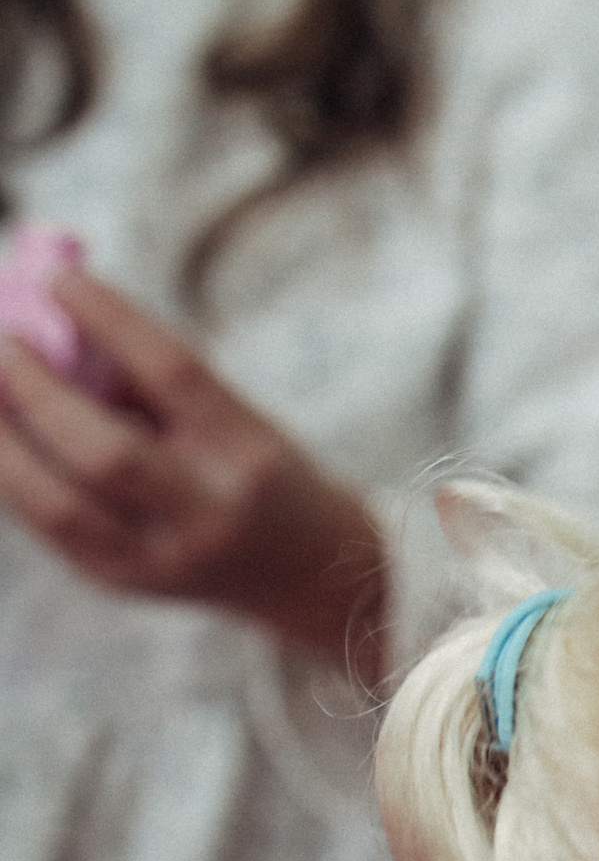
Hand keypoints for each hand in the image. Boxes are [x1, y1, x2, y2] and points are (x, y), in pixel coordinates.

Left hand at [0, 271, 387, 682]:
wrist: (307, 572)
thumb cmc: (259, 473)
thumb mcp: (235, 419)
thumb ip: (152, 384)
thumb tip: (61, 331)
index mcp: (248, 455)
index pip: (175, 374)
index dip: (112, 320)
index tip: (62, 280)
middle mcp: (209, 513)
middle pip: (107, 452)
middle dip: (39, 392)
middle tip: (4, 346)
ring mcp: (161, 558)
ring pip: (57, 504)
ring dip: (2, 443)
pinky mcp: (119, 581)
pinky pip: (45, 527)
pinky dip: (12, 478)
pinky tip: (1, 443)